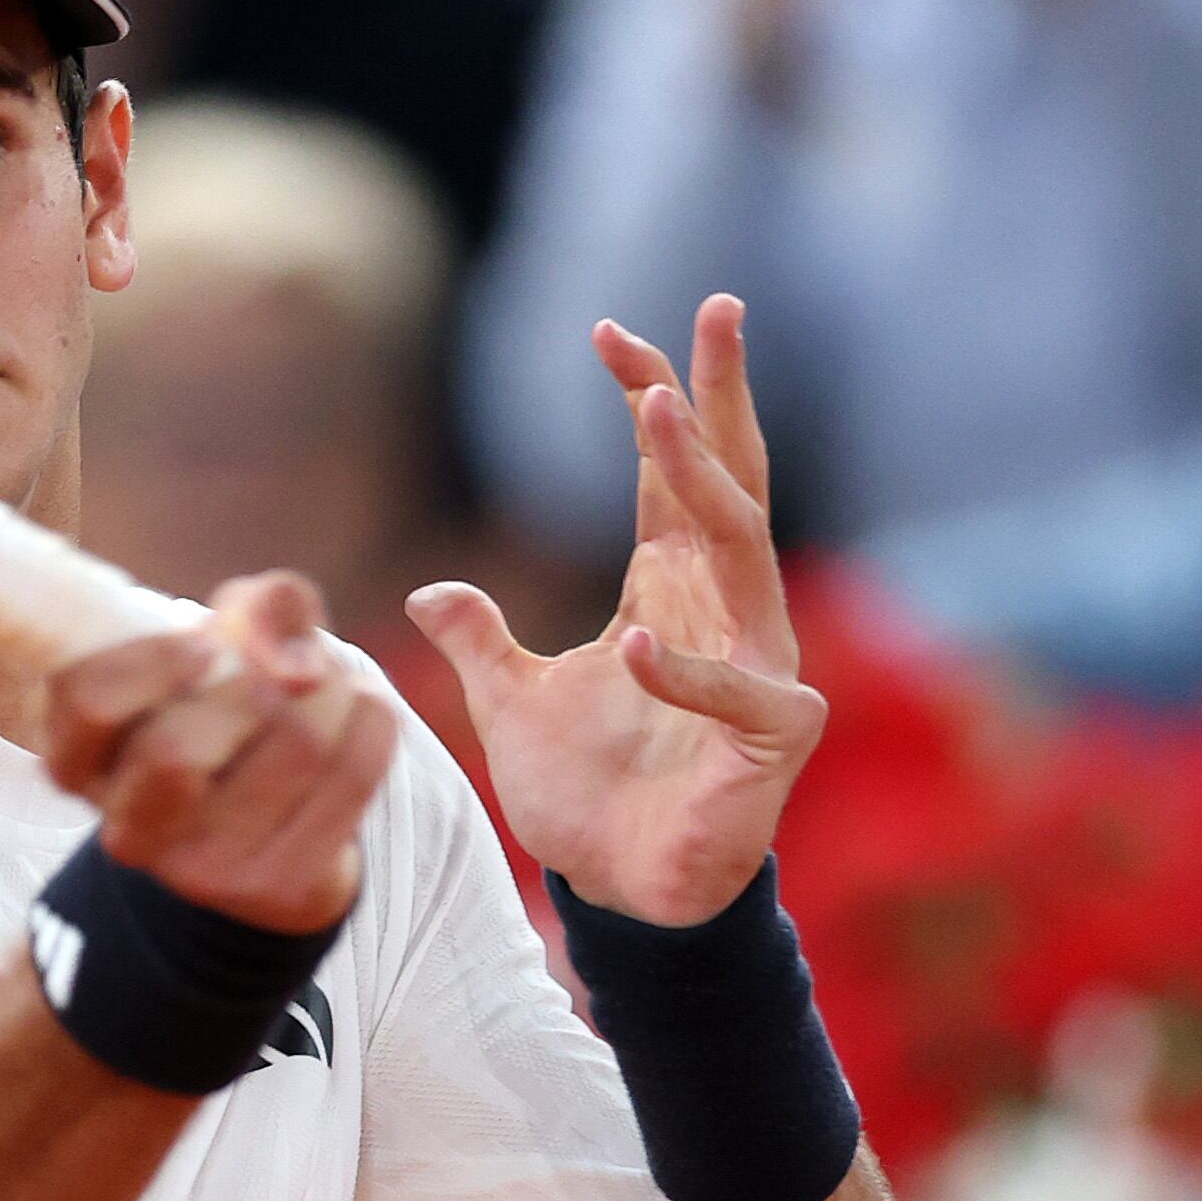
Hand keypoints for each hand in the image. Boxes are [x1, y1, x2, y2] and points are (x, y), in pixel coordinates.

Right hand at [42, 573, 398, 935]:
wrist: (281, 817)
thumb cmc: (229, 704)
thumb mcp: (226, 634)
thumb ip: (259, 608)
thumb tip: (298, 667)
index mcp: (80, 761)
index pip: (87, 704)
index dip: (150, 662)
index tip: (203, 646)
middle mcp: (128, 827)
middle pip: (180, 748)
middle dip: (253, 681)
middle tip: (277, 672)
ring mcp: (201, 871)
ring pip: (293, 747)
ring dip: (331, 687)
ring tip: (327, 685)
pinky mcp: (276, 885)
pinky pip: (351, 775)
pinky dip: (372, 720)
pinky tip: (361, 713)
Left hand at [406, 298, 825, 926]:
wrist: (624, 893)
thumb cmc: (585, 796)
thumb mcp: (509, 704)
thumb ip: (479, 642)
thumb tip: (430, 592)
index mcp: (671, 588)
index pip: (667, 474)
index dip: (650, 397)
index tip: (611, 331)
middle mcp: (724, 612)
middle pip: (730, 480)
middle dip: (720, 394)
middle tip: (717, 308)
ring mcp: (758, 669)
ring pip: (743, 552)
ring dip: (698, 482)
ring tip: (657, 414)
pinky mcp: (771, 739)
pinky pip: (741, 691)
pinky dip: (686, 670)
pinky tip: (633, 647)